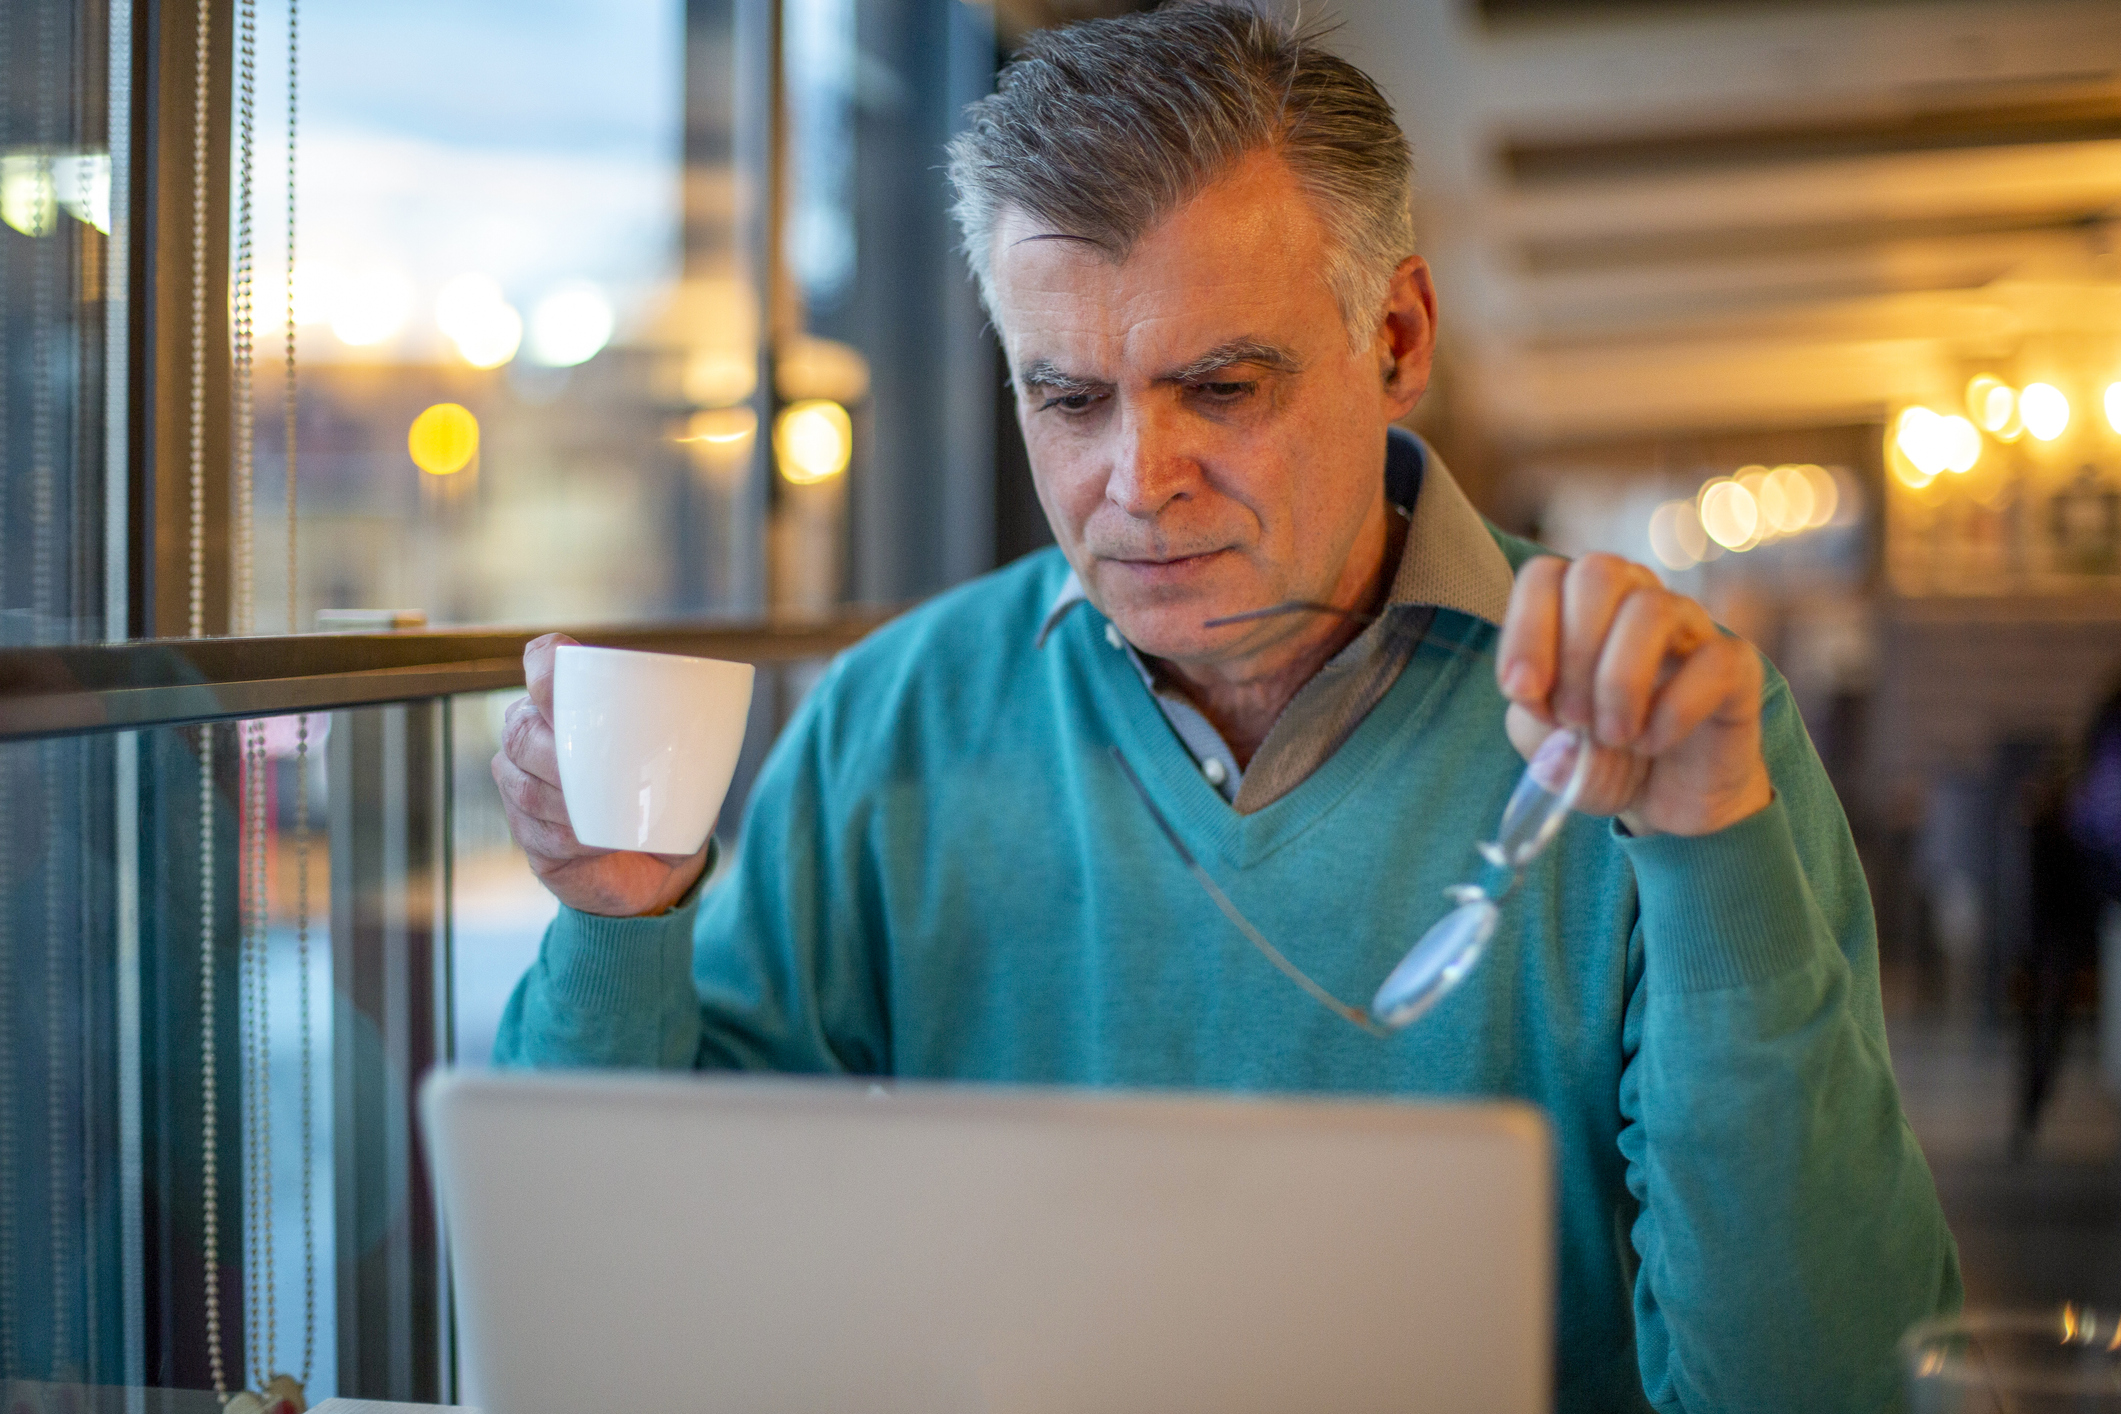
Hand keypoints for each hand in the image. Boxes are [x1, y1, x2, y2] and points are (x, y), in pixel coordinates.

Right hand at [490, 632, 712, 916]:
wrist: (655, 868)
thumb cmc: (667, 798)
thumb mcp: (689, 759)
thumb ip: (697, 730)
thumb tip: (720, 711)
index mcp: (567, 702)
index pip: (542, 663)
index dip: (544, 666)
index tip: (565, 675)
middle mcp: (530, 735)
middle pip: (524, 730)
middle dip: (558, 751)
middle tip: (604, 773)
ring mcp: (519, 785)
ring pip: (528, 786)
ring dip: (567, 803)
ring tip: (609, 814)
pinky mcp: (526, 833)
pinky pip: (537, 830)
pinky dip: (571, 837)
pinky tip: (596, 842)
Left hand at [1495, 554, 1772, 837]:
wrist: (1666, 800)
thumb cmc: (1600, 756)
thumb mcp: (1550, 751)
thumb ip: (1539, 741)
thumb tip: (1559, 747)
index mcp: (1578, 607)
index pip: (1544, 574)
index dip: (1525, 632)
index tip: (1524, 693)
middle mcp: (1635, 600)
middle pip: (1598, 573)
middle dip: (1573, 653)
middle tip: (1572, 718)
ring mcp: (1690, 627)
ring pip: (1652, 610)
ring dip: (1618, 683)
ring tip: (1613, 737)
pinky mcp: (1736, 666)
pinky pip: (1712, 662)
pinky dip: (1673, 712)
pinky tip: (1654, 743)